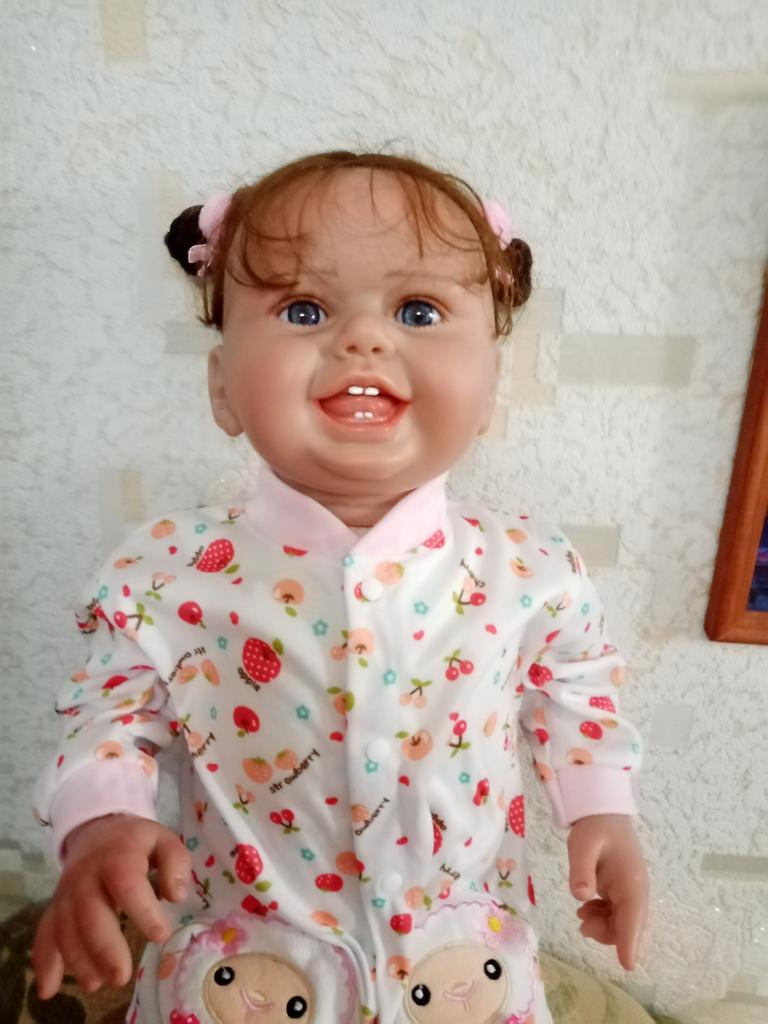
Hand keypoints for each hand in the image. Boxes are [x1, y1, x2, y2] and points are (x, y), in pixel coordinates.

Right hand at [32, 814, 190, 998]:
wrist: (97, 833)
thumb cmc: (136, 843)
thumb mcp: (163, 840)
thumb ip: (175, 863)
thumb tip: (175, 895)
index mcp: (118, 856)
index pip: (127, 883)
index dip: (142, 910)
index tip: (160, 935)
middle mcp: (86, 877)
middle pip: (89, 913)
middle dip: (104, 948)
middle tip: (121, 976)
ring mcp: (67, 894)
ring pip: (65, 929)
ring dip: (78, 961)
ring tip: (97, 984)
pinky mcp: (55, 908)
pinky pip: (44, 934)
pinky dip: (44, 963)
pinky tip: (49, 990)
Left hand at [567, 813, 648, 970]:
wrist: (603, 813)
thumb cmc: (595, 827)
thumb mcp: (582, 845)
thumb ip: (581, 870)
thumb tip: (581, 896)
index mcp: (632, 882)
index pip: (633, 918)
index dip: (630, 943)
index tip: (626, 966)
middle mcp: (636, 892)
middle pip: (628, 927)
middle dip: (608, 934)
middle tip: (582, 923)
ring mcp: (630, 893)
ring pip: (622, 924)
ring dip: (603, 927)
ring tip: (582, 914)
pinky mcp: (622, 893)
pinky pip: (616, 916)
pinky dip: (602, 918)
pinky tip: (586, 908)